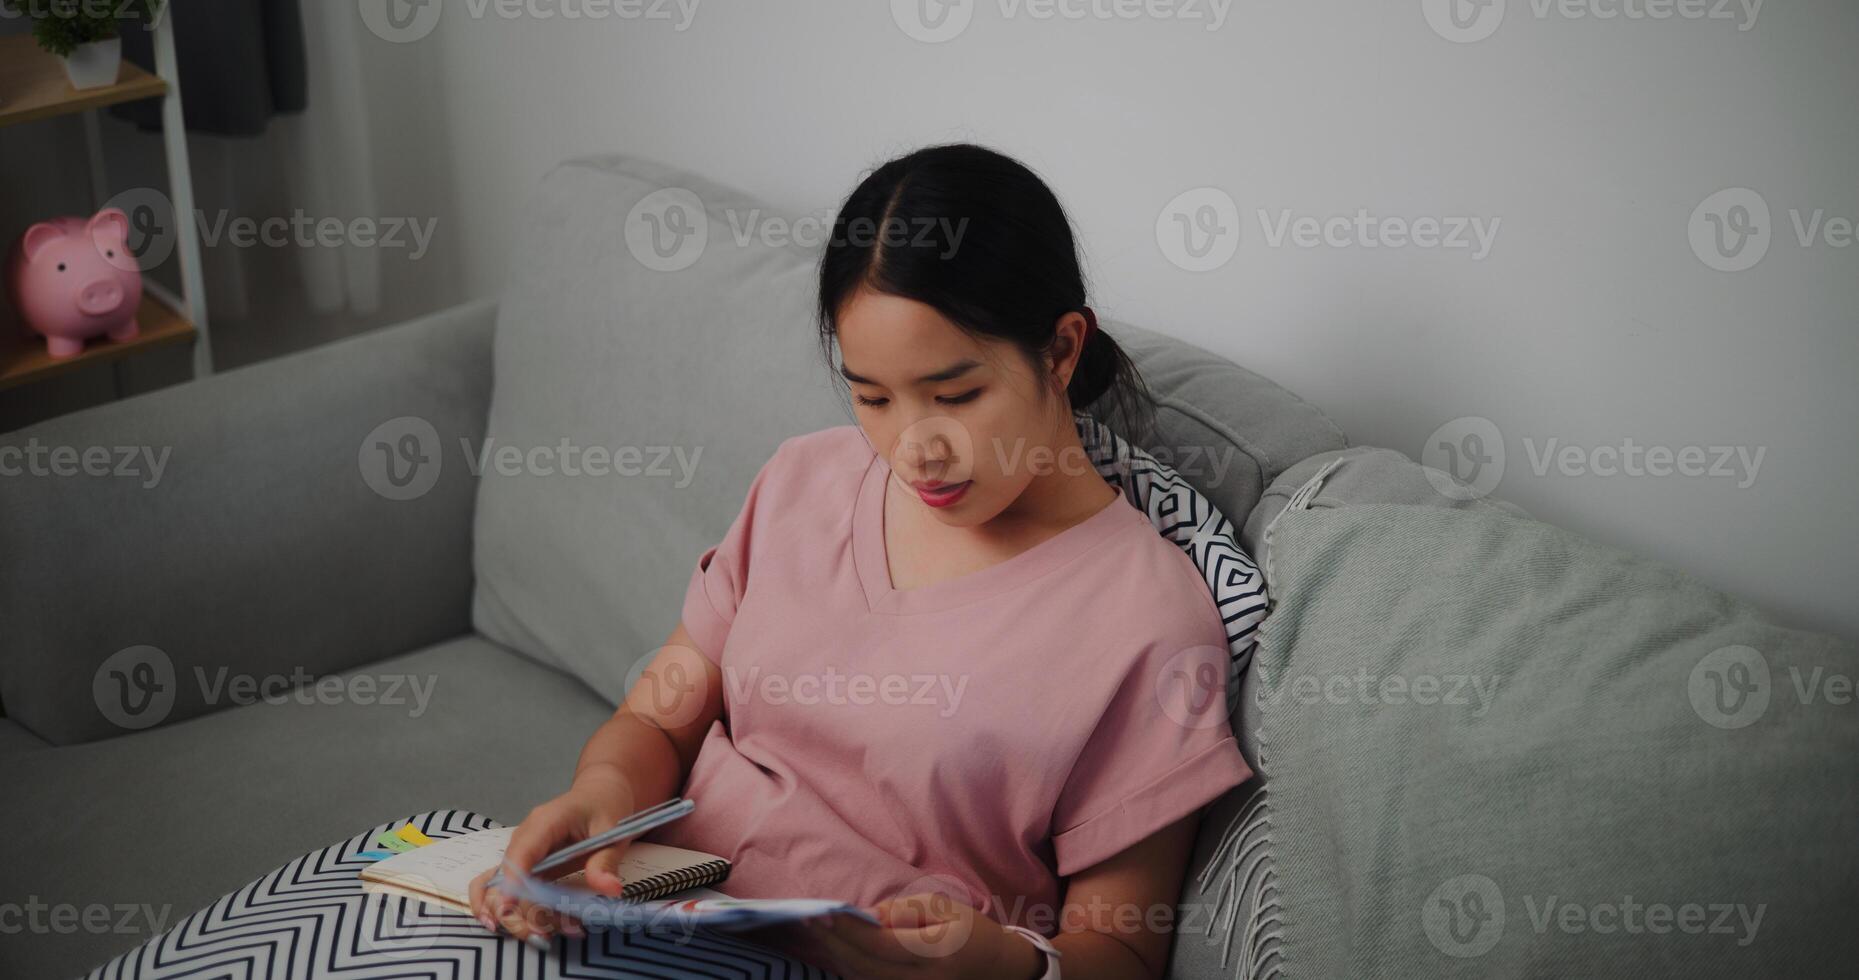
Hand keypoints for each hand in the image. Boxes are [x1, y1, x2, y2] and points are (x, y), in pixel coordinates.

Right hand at [468, 767, 640, 944]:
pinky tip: (514, 927)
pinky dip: (506, 909)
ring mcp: (521, 854)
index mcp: (544, 822)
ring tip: (540, 936)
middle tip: (543, 934)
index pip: (521, 852)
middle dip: (516, 911)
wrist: (598, 794)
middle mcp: (524, 839)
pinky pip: (503, 889)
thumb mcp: (612, 831)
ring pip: (497, 888)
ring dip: (513, 916)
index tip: (510, 908)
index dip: (512, 881)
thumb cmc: (603, 806)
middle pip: (503, 878)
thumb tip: (609, 889)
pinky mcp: (524, 867)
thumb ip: (606, 861)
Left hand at [786, 892, 1046, 979]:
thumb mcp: (947, 909)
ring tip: (811, 932)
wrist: (997, 970)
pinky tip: (831, 950)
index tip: (822, 912)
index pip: (880, 943)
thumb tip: (867, 916)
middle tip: (805, 920)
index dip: (848, 929)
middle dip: (832, 943)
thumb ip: (905, 910)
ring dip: (834, 957)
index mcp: (935, 954)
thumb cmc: (971, 933)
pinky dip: (846, 969)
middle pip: (863, 966)